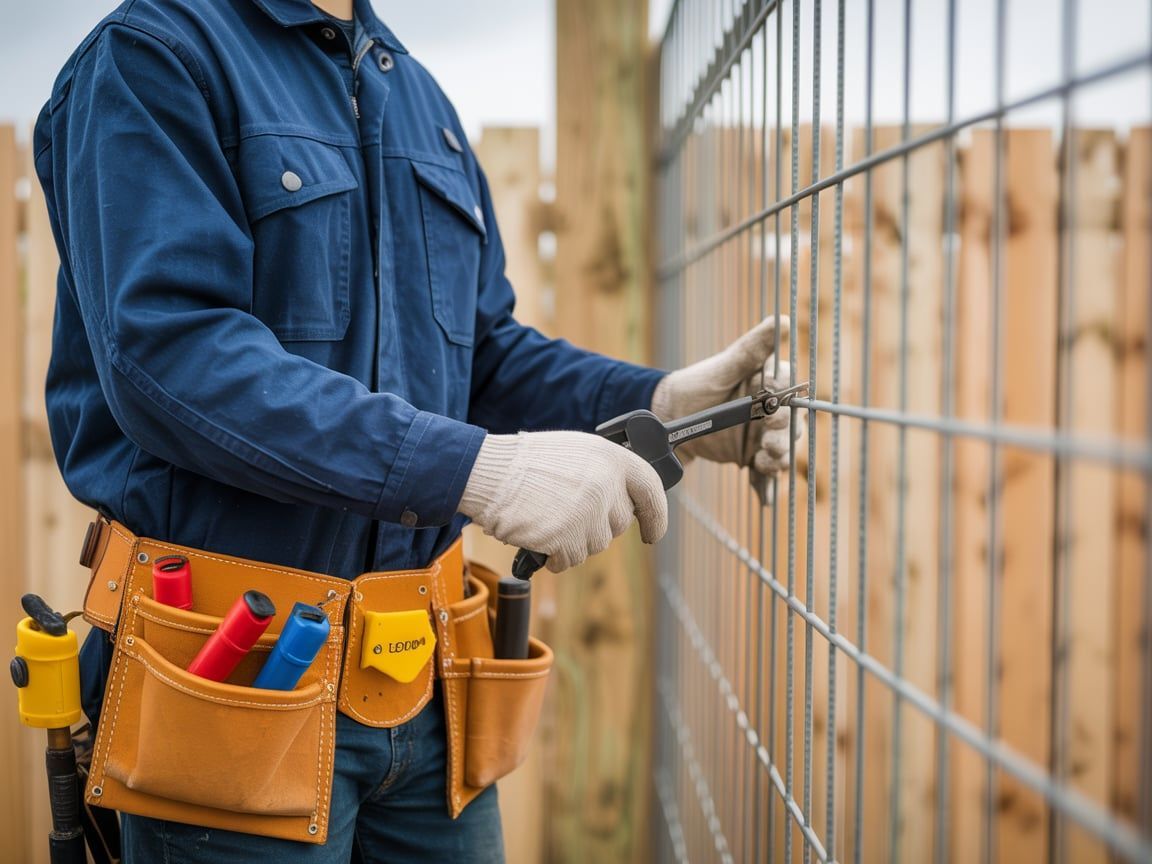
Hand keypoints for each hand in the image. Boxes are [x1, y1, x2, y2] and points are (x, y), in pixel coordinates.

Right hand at [458, 431, 667, 572]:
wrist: (491, 473)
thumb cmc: (527, 463)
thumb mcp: (577, 452)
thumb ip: (605, 472)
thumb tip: (622, 500)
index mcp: (613, 458)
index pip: (651, 490)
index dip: (656, 516)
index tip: (652, 533)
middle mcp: (607, 485)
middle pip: (619, 524)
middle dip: (597, 526)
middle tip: (568, 511)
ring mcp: (589, 513)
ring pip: (595, 545)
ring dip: (574, 540)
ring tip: (548, 517)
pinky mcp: (570, 538)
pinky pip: (572, 559)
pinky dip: (556, 556)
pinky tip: (541, 535)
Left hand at [650, 316, 806, 498]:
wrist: (669, 419)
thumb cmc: (696, 385)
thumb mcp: (722, 366)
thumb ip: (751, 349)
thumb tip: (782, 320)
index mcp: (770, 382)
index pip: (789, 389)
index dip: (786, 398)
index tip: (774, 403)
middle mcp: (772, 409)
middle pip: (791, 424)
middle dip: (784, 434)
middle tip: (771, 442)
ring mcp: (763, 435)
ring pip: (782, 450)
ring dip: (778, 459)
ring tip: (766, 462)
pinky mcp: (752, 456)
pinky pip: (765, 474)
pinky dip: (766, 487)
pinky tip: (766, 499)